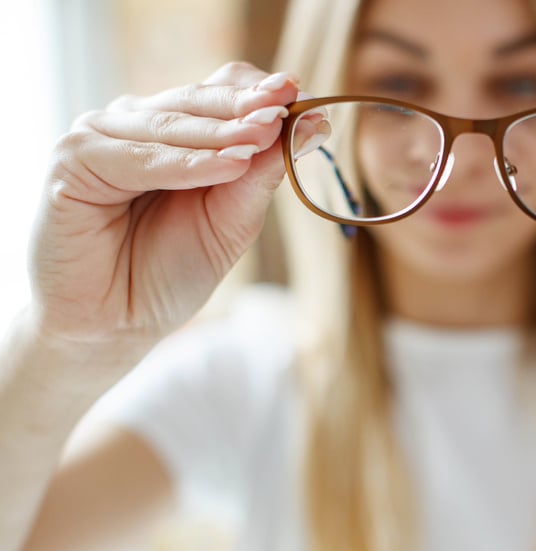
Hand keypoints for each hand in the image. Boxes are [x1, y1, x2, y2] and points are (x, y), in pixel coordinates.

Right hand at [28, 62, 298, 348]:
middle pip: (198, 100)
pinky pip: (140, 157)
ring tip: (269, 131)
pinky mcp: (72, 159)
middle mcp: (135, 124)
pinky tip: (231, 165)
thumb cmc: (169, 271)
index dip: (261, 92)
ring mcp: (100, 136)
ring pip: (173, 124)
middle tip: (291, 101)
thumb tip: (313, 123)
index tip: (309, 98)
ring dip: (225, 130)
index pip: (219, 91)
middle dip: (249, 104)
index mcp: (173, 132)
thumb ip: (261, 172)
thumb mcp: (232, 220)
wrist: (114, 323)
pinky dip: (187, 163)